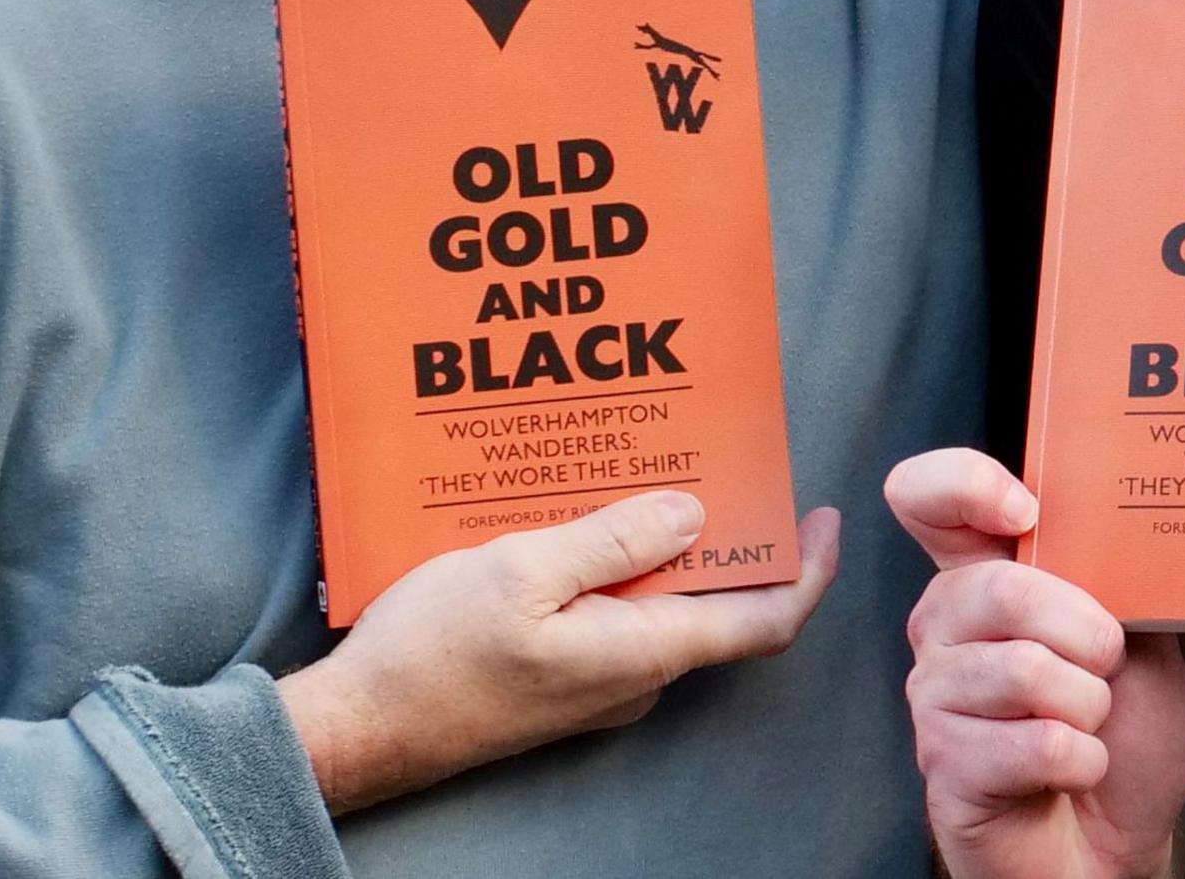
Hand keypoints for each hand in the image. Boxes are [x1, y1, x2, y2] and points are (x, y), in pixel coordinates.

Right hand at [278, 491, 841, 813]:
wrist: (359, 730)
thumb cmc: (433, 654)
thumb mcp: (523, 574)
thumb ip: (613, 541)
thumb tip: (695, 512)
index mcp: (642, 652)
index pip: (763, 621)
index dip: (807, 570)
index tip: (825, 516)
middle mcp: (634, 674)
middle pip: (712, 600)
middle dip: (723, 530)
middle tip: (711, 454)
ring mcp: (596, 681)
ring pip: (656, 601)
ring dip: (657, 539)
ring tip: (639, 465)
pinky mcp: (560, 676)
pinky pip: (610, 612)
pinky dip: (611, 562)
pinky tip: (580, 515)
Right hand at [888, 447, 1184, 878]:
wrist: (1117, 842)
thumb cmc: (1123, 737)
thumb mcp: (1145, 639)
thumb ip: (1120, 578)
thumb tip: (1129, 525)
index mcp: (987, 575)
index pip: (931, 498)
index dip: (964, 484)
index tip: (1025, 510)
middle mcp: (946, 627)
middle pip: (999, 588)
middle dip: (1086, 633)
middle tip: (1109, 665)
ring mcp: (937, 696)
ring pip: (1022, 671)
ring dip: (1090, 707)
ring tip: (1091, 725)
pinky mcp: (945, 764)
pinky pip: (1032, 743)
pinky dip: (1082, 760)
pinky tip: (1075, 770)